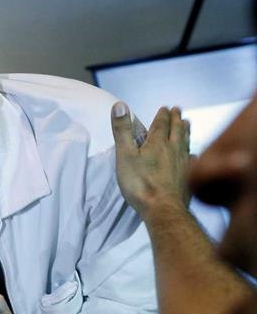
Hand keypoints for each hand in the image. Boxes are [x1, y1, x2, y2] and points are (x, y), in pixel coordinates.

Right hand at [111, 102, 190, 219]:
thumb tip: (120, 105)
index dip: (162, 115)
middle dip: (176, 119)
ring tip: (187, 124)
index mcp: (157, 143)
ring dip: (186, 131)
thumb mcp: (125, 155)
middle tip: (178, 110)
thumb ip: (122, 131)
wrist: (162, 208)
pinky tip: (192, 155)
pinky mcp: (188, 177)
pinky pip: (192, 161)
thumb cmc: (140, 183)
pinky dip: (192, 154)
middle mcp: (173, 149)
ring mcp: (183, 163)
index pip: (161, 124)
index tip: (165, 108)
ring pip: (186, 142)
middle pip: (176, 130)